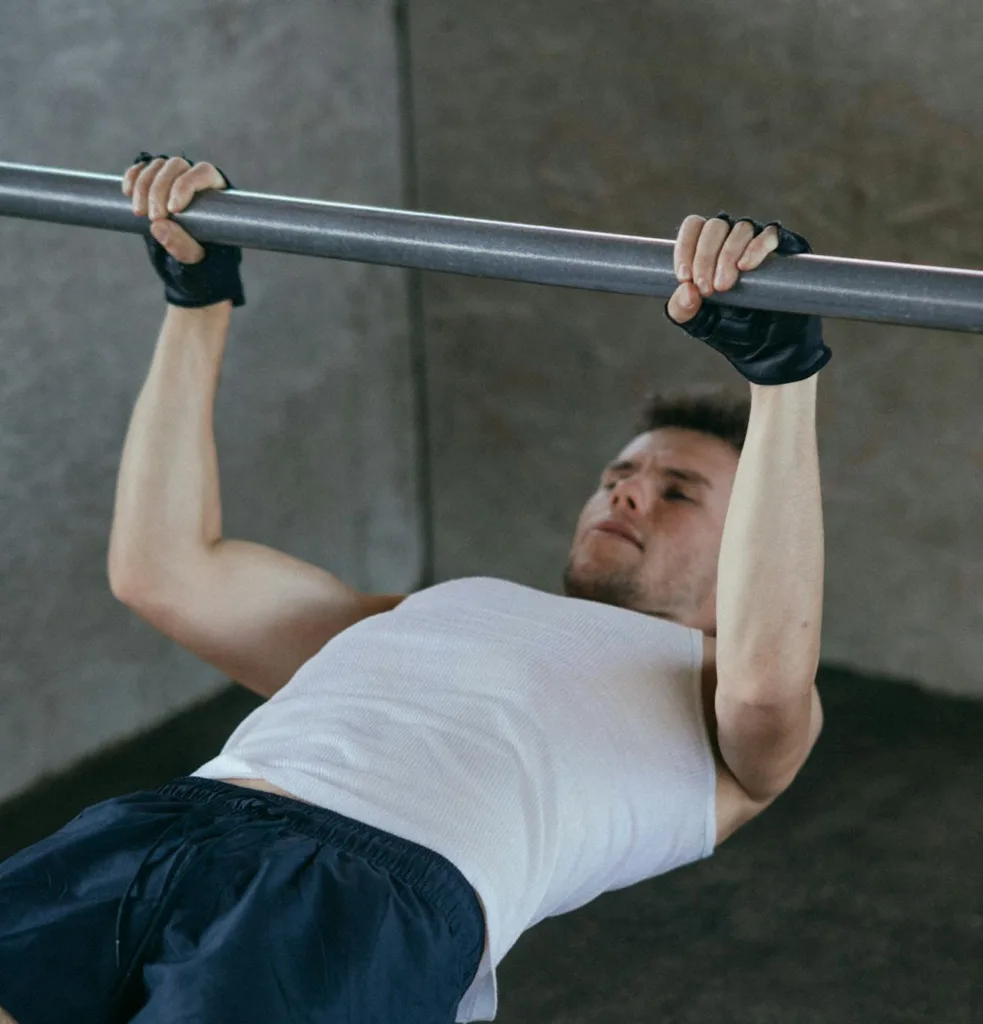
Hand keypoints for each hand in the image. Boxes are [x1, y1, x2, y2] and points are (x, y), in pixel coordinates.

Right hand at [122, 156, 228, 264]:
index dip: (185, 186)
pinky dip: (132, 177)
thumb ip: (181, 244)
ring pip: (157, 165)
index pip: (203, 172)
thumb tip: (157, 226)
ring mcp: (174, 173)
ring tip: (139, 213)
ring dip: (143, 186)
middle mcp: (194, 174)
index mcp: (215, 188)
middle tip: (153, 218)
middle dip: (159, 190)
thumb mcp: (194, 254)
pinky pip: (141, 167)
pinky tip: (127, 193)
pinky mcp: (154, 176)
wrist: (187, 249)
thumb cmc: (200, 250)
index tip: (172, 210)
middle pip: (176, 165)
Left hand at [662, 212, 829, 385]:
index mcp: (707, 250)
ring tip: (724, 286)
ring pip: (741, 228)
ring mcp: (758, 242)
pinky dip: (757, 247)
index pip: (694, 227)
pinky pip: (771, 235)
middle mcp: (732, 240)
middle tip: (707, 289)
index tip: (684, 277)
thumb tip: (686, 289)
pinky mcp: (786, 250)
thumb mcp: (699, 323)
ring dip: (728, 254)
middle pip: (715, 226)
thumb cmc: (732, 330)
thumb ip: (682, 310)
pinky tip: (746, 266)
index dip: (685, 247)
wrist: (769, 349)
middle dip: (705, 256)